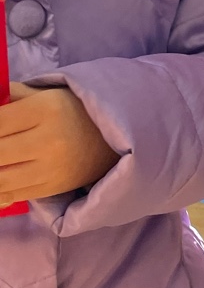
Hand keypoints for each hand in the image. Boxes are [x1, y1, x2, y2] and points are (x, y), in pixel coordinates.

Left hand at [0, 84, 118, 202]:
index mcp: (47, 110)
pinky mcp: (51, 189)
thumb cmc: (70, 112)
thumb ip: (10, 96)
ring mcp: (50, 169)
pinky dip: (0, 188)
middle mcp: (49, 141)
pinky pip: (12, 193)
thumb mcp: (44, 94)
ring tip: (2, 159)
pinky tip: (3, 175)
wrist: (109, 140)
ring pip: (0, 178)